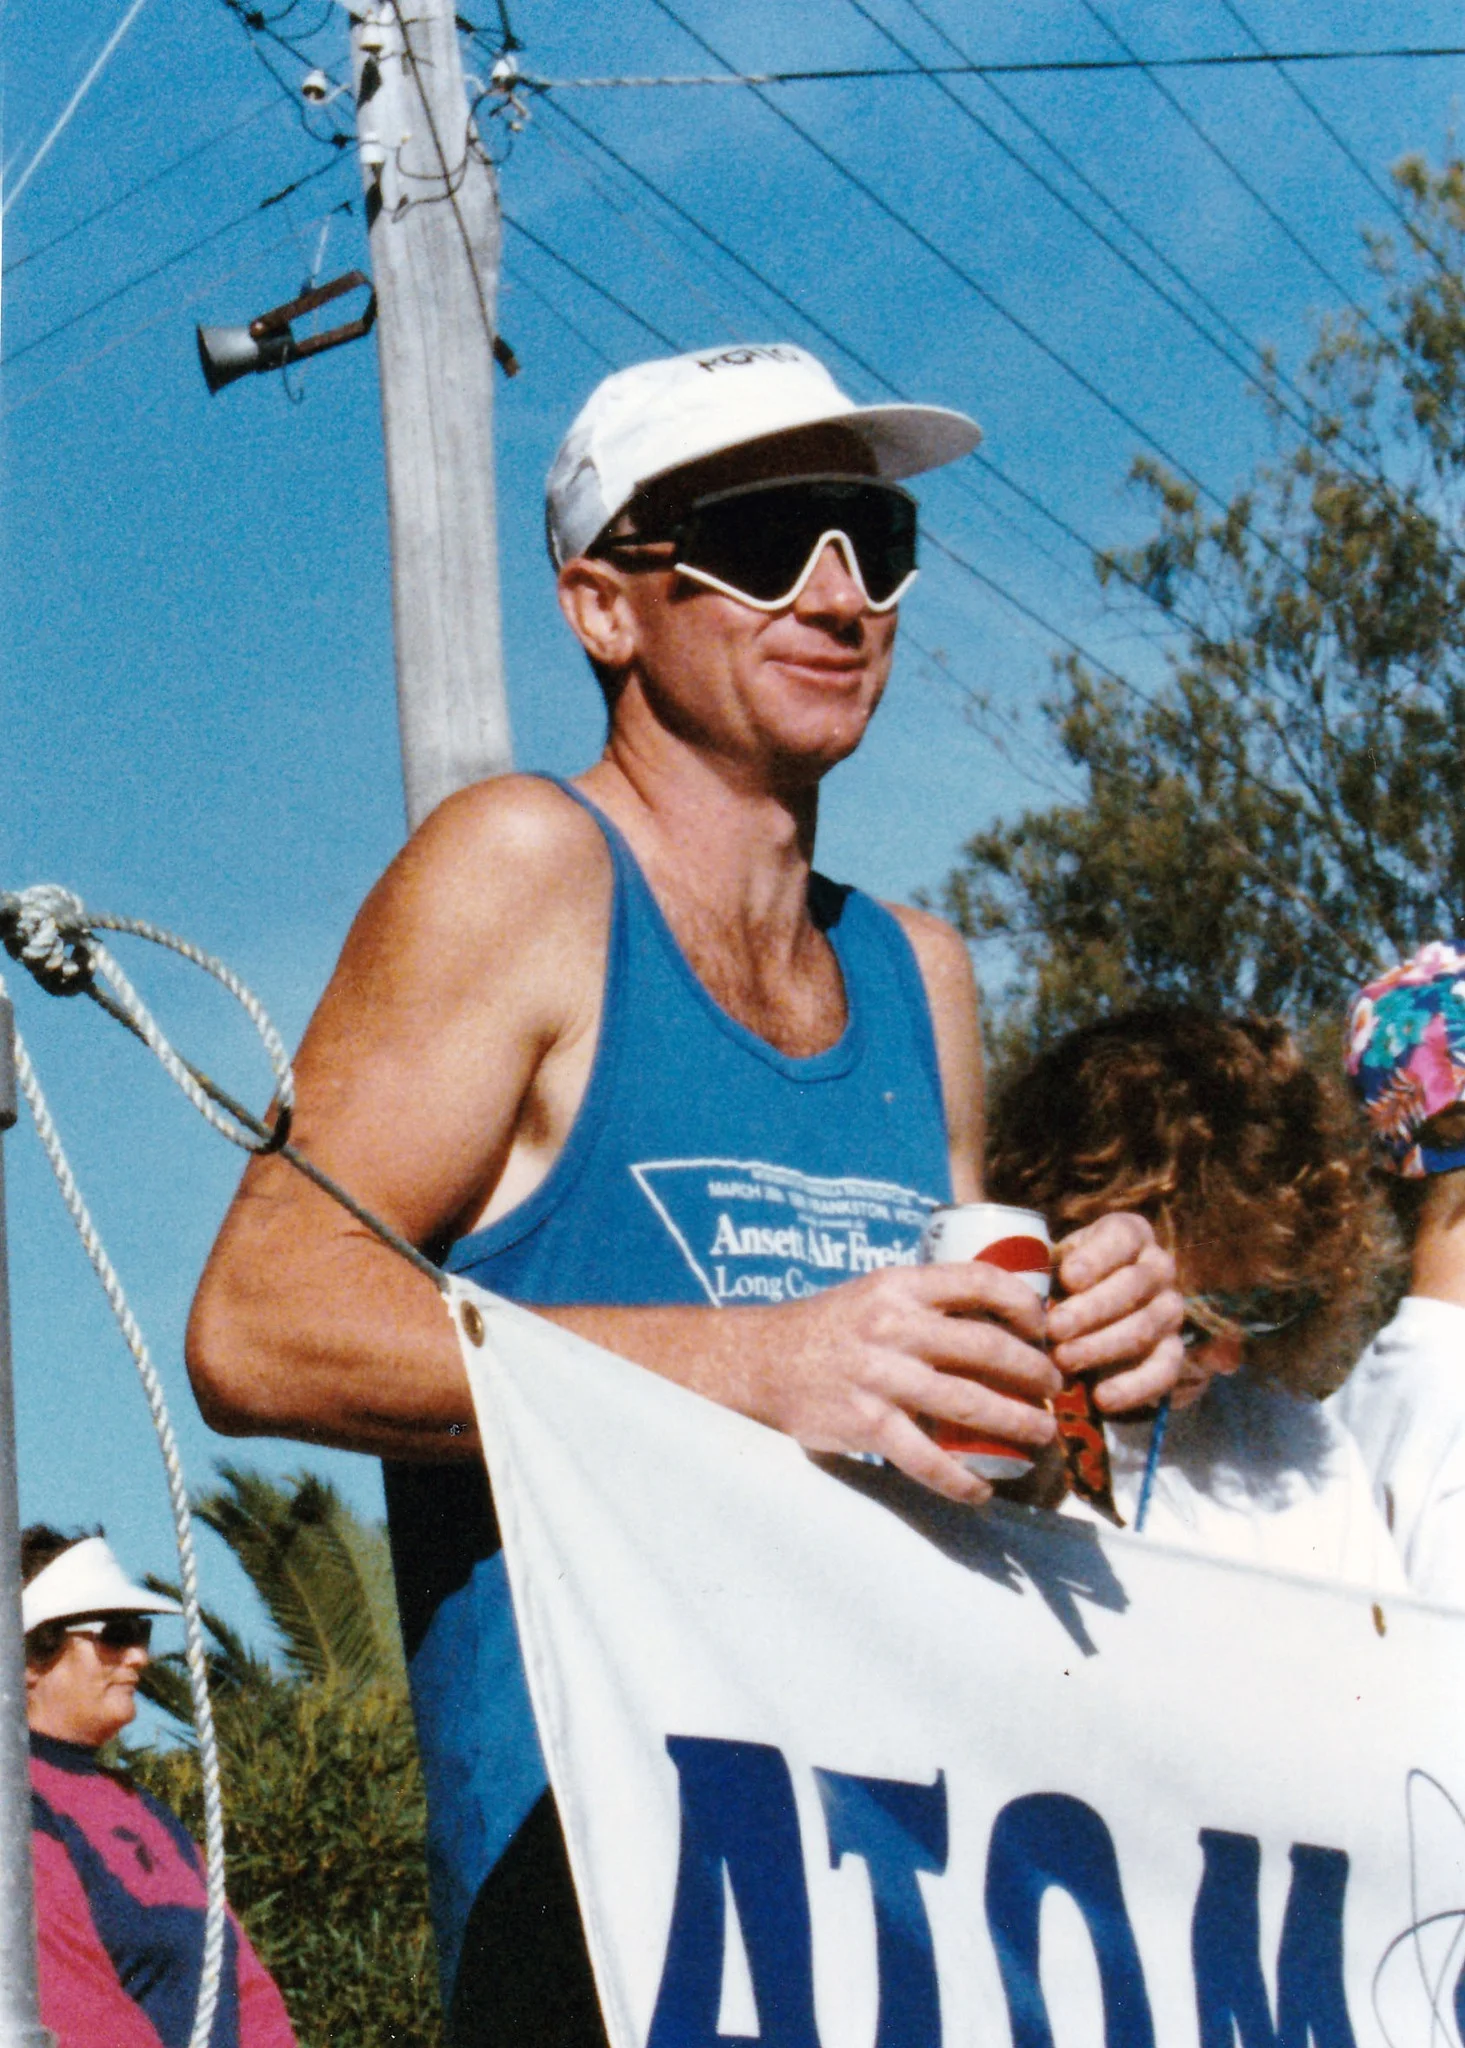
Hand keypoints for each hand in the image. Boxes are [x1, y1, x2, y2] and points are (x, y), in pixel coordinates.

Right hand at [748, 1262, 1060, 1505]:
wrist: (760, 1362)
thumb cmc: (828, 1327)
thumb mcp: (875, 1293)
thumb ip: (926, 1302)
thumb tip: (997, 1320)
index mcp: (899, 1284)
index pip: (979, 1280)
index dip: (1023, 1304)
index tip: (1043, 1327)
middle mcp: (893, 1325)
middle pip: (987, 1346)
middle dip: (1034, 1371)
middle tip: (1054, 1388)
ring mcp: (880, 1375)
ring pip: (969, 1403)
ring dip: (1017, 1423)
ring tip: (1041, 1435)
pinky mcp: (866, 1423)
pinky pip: (927, 1459)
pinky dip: (961, 1481)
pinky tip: (983, 1490)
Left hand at [1045, 1214, 1183, 1414]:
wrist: (1084, 1317)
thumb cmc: (1058, 1284)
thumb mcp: (1050, 1265)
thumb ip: (1041, 1272)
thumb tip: (1017, 1294)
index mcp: (1130, 1234)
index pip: (1121, 1238)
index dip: (1097, 1258)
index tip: (1068, 1278)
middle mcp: (1158, 1267)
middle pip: (1132, 1286)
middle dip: (1090, 1310)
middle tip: (1054, 1330)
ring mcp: (1170, 1309)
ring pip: (1145, 1327)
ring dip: (1101, 1347)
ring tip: (1063, 1362)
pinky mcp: (1174, 1351)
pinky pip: (1164, 1369)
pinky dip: (1133, 1386)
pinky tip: (1101, 1397)